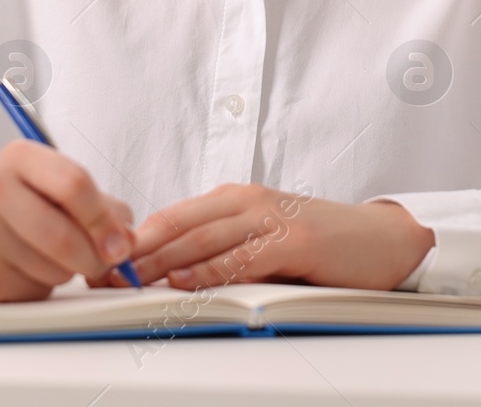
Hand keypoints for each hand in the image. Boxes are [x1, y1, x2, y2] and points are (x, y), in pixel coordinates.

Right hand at [0, 139, 134, 301]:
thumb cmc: (7, 210)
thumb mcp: (45, 187)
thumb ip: (95, 204)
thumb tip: (127, 238)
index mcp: (19, 157)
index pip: (74, 183)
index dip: (105, 219)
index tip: (121, 243)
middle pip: (67, 235)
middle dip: (94, 258)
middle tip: (99, 263)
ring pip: (55, 269)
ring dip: (66, 273)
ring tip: (43, 257)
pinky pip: (33, 291)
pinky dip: (40, 289)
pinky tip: (20, 272)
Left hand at [106, 183, 434, 291]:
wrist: (383, 239)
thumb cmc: (321, 242)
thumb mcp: (261, 239)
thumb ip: (220, 250)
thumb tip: (165, 276)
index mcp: (232, 198)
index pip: (169, 218)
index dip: (130, 240)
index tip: (98, 261)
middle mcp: (245, 201)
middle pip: (176, 226)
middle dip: (133, 252)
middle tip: (98, 273)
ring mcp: (270, 218)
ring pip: (202, 239)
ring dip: (160, 262)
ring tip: (126, 280)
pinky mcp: (294, 240)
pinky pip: (242, 256)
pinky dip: (210, 271)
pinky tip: (185, 282)